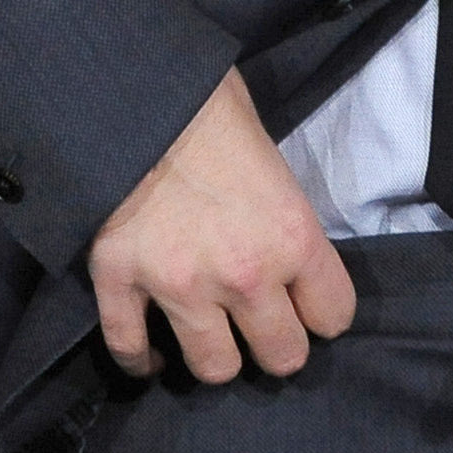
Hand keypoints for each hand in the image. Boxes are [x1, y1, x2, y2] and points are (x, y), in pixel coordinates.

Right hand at [86, 66, 356, 380]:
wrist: (129, 84)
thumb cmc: (207, 102)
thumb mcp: (268, 150)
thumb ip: (279, 208)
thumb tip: (275, 229)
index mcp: (291, 236)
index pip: (333, 316)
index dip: (319, 309)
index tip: (303, 300)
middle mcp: (243, 275)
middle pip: (281, 357)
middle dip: (273, 342)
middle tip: (257, 322)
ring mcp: (178, 284)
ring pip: (214, 368)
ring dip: (213, 354)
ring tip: (207, 334)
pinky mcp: (119, 280)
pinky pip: (129, 346)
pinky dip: (139, 358)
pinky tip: (149, 354)